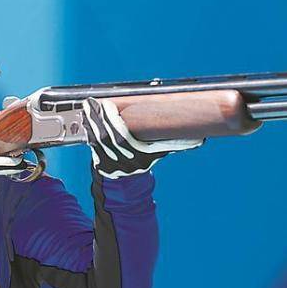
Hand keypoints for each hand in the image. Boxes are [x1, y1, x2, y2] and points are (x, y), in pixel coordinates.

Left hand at [81, 97, 204, 178]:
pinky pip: (92, 143)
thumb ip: (176, 143)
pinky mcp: (99, 160)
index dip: (114, 122)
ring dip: (92, 121)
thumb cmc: (146, 160)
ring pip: (98, 139)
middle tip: (97, 102)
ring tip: (89, 105)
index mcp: (138, 157)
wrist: (129, 185)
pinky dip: (88, 128)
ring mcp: (109, 162)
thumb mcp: (159, 152)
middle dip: (101, 118)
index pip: (122, 138)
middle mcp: (122, 161)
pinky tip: (86, 117)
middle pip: (108, 136)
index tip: (109, 107)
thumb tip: (200, 137)